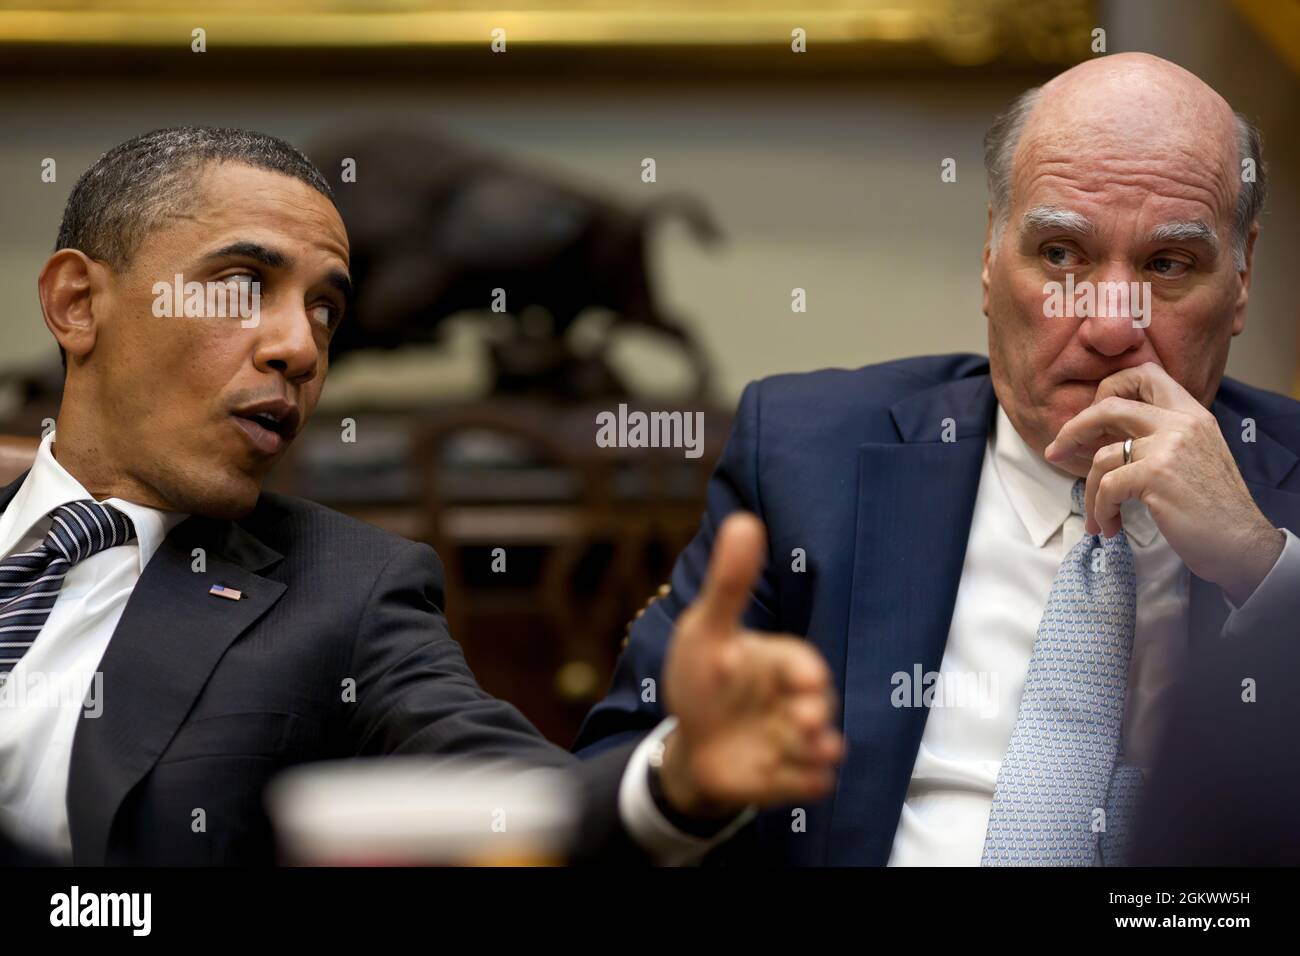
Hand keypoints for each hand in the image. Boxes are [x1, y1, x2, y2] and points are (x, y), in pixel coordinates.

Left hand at [658, 512, 842, 817]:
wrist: (691, 742)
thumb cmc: (703, 678)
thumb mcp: (707, 631)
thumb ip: (730, 583)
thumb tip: (744, 520)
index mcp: (778, 663)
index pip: (802, 664)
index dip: (805, 672)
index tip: (805, 680)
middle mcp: (793, 702)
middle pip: (817, 706)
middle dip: (816, 713)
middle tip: (804, 719)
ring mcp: (793, 742)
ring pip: (819, 748)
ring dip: (818, 751)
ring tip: (818, 752)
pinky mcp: (787, 779)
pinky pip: (807, 786)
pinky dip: (801, 784)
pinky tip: (787, 781)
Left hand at [1045, 362, 1283, 605]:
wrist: (1242, 543)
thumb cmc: (1213, 508)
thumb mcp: (1194, 456)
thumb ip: (1161, 437)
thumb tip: (1106, 435)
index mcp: (1191, 413)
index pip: (1145, 373)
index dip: (1110, 388)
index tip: (1093, 418)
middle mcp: (1181, 423)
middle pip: (1109, 405)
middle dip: (1073, 429)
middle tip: (1055, 452)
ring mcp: (1168, 447)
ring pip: (1101, 457)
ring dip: (1089, 492)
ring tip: (1098, 517)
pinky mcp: (1155, 475)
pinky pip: (1105, 487)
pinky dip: (1100, 510)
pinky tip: (1109, 527)